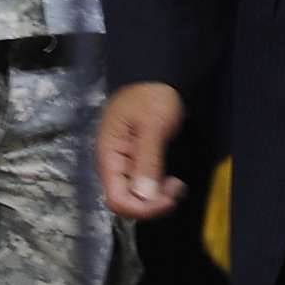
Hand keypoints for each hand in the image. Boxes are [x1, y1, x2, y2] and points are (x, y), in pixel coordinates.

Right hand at [96, 82, 186, 219]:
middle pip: (126, 203)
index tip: (167, 198)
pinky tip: (171, 183)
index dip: (141, 208)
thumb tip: (143, 197)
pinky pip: (142, 187)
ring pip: (135, 198)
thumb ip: (147, 161)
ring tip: (176, 184)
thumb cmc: (152, 94)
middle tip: (176, 188)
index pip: (116, 200)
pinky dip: (157, 190)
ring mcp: (123, 165)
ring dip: (156, 198)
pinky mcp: (135, 163)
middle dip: (152, 203)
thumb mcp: (153, 125)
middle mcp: (112, 165)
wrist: (160, 76)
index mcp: (109, 155)